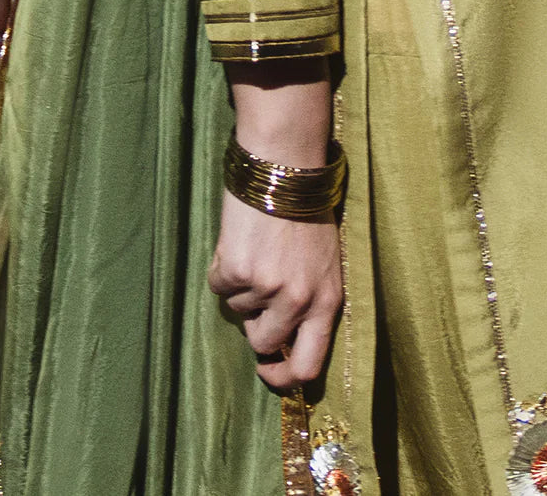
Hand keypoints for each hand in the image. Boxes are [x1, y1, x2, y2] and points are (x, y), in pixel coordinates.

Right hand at [209, 187, 341, 388]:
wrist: (284, 167)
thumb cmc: (306, 210)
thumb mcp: (324, 262)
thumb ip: (309, 300)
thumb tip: (282, 336)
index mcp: (327, 302)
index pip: (307, 366)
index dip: (283, 379)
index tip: (268, 371)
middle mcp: (298, 301)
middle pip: (263, 342)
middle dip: (254, 322)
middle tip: (256, 290)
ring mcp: (266, 288)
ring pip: (238, 309)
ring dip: (241, 286)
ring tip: (257, 248)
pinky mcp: (236, 270)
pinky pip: (218, 285)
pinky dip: (223, 267)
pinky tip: (240, 240)